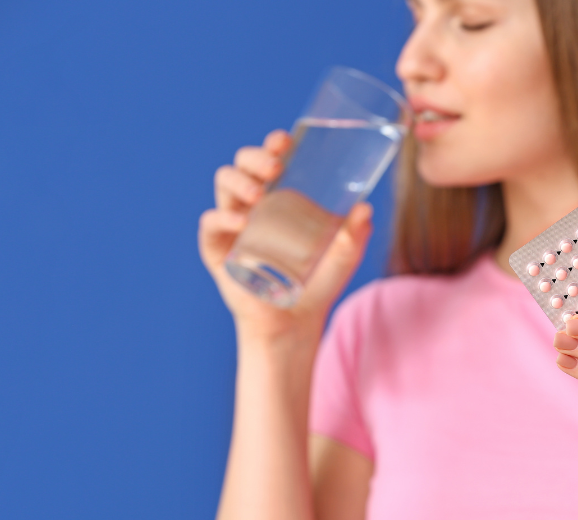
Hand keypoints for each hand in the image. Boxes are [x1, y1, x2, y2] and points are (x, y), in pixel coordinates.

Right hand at [199, 129, 374, 337]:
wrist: (295, 321)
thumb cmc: (318, 283)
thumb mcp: (343, 256)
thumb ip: (354, 234)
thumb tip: (365, 209)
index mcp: (278, 197)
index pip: (268, 160)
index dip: (271, 145)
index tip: (284, 141)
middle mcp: (252, 204)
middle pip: (242, 165)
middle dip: (254, 157)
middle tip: (274, 168)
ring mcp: (232, 224)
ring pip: (224, 185)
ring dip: (239, 181)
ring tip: (258, 194)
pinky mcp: (218, 249)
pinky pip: (211, 224)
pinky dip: (223, 218)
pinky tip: (242, 222)